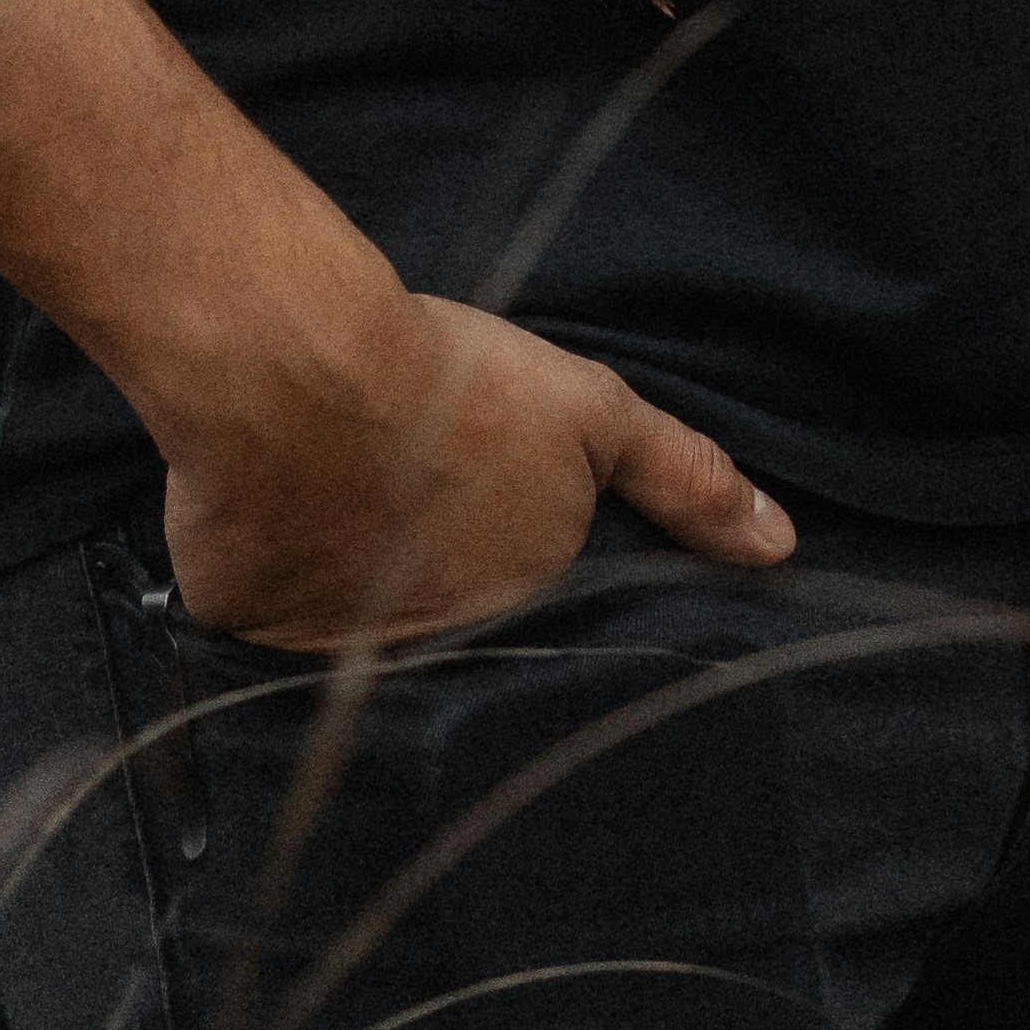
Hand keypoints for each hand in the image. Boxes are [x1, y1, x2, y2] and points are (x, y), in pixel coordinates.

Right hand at [160, 281, 795, 646]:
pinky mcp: (248, 629)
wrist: (299, 376)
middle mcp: (433, 652)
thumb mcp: (588, 412)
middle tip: (407, 494)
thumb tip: (781, 547)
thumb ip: (682, 479)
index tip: (478, 512)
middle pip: (441, 625)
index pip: (525, 613)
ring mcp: (335, 652)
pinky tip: (270, 512)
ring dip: (349, 581)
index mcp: (516, 606)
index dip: (502, 561)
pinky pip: (260, 612)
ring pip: (349, 621)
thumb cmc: (450, 386)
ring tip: (338, 494)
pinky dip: (266, 573)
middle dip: (431, 580)